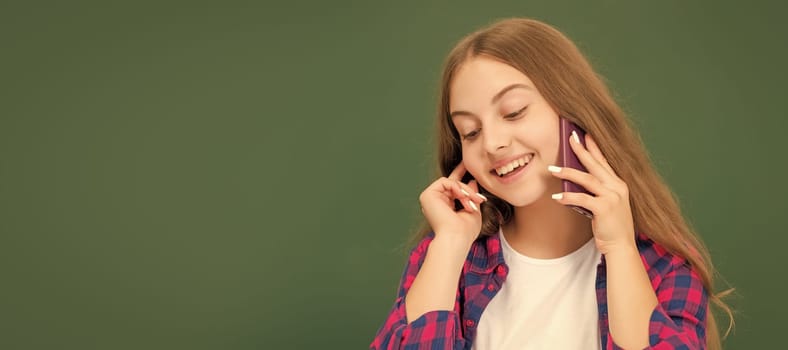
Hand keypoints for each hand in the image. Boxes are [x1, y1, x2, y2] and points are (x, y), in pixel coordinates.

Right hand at [419, 162, 486, 245]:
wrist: (455, 238)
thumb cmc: (465, 231)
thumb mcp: (473, 211)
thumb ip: (471, 195)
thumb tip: (472, 180)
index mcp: (444, 206)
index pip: (453, 187)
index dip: (460, 174)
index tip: (468, 164)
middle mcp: (436, 201)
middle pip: (453, 183)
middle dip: (468, 189)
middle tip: (480, 198)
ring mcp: (430, 198)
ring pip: (451, 182)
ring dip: (465, 191)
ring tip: (472, 202)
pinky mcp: (427, 195)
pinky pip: (445, 181)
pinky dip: (457, 188)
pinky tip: (463, 197)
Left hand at [548, 132, 635, 254]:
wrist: (621, 246)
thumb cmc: (611, 226)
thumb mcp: (605, 204)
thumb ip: (594, 191)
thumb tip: (573, 180)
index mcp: (618, 184)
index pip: (604, 161)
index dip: (594, 147)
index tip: (585, 134)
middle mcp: (617, 187)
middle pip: (595, 164)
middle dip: (581, 150)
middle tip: (569, 138)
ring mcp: (612, 197)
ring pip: (587, 179)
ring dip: (568, 173)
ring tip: (552, 169)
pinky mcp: (604, 208)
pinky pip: (582, 199)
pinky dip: (568, 196)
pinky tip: (556, 196)